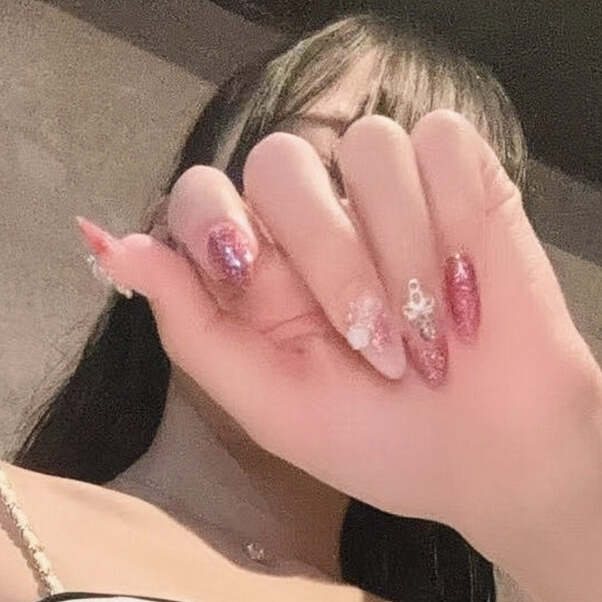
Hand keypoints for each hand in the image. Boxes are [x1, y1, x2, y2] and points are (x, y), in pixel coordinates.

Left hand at [77, 107, 601, 564]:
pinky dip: (450, 219)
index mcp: (257, 269)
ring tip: (430, 339)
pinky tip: (464, 290)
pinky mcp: (463, 174)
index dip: (218, 224)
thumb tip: (106, 244)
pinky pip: (436, 141)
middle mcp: (315, 218)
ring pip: (365, 147)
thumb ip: (190, 326)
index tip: (250, 280)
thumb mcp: (271, 406)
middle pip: (281, 161)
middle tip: (374, 349)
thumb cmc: (383, 443)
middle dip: (329, 263)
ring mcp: (388, 190)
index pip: (203, 193)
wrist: (495, 460)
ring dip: (400, 255)